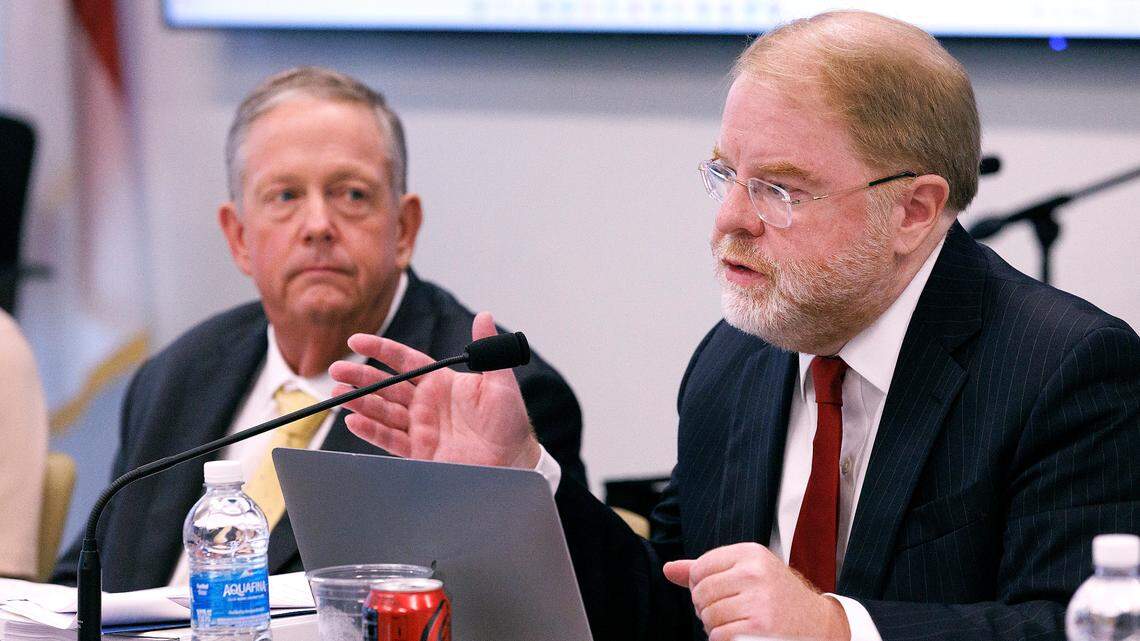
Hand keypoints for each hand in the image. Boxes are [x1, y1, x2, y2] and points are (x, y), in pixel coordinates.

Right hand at [328, 312, 540, 468]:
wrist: (512, 462)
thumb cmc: (510, 423)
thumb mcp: (500, 384)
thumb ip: (488, 352)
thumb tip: (484, 317)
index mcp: (442, 383)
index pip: (405, 361)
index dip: (381, 350)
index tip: (357, 341)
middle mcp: (426, 404)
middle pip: (386, 386)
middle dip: (361, 377)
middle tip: (336, 369)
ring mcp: (420, 428)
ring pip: (383, 411)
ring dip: (360, 402)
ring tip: (337, 394)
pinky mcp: (419, 452)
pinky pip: (389, 440)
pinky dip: (371, 431)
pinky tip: (354, 422)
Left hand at [662, 543, 849, 640]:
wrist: (817, 623)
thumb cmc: (776, 596)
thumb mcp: (747, 572)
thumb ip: (707, 569)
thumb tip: (668, 569)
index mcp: (750, 553)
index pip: (700, 568)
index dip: (700, 586)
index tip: (717, 595)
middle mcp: (754, 571)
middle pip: (701, 593)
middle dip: (705, 608)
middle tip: (724, 613)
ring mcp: (758, 598)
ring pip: (708, 615)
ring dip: (713, 626)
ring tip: (732, 624)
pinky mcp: (760, 624)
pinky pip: (719, 635)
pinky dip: (721, 639)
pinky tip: (735, 635)